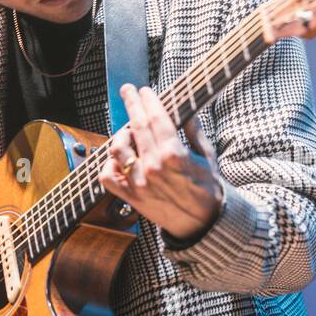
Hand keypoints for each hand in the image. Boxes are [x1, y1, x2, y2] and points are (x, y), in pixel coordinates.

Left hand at [98, 84, 223, 239]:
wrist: (202, 224)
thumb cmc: (207, 189)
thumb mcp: (207, 157)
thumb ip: (195, 132)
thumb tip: (187, 110)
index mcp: (173, 155)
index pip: (156, 119)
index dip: (148, 101)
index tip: (144, 90)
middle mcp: (153, 167)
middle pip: (136, 127)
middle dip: (131, 104)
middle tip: (128, 91)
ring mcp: (139, 183)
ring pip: (117, 149)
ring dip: (121, 134)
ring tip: (128, 130)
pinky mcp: (131, 197)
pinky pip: (108, 176)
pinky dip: (109, 164)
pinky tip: (118, 158)